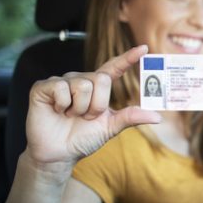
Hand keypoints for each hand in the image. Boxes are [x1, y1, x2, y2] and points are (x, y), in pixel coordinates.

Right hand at [25, 45, 161, 166]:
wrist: (59, 153)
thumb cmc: (83, 138)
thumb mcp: (111, 127)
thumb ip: (131, 118)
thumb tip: (158, 117)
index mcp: (98, 87)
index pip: (114, 68)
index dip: (128, 58)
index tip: (145, 48)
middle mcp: (81, 79)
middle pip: (102, 79)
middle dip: (98, 105)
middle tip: (86, 117)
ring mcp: (62, 81)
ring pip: (83, 85)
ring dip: (80, 108)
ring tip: (70, 115)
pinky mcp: (44, 86)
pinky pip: (62, 88)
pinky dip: (63, 106)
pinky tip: (57, 111)